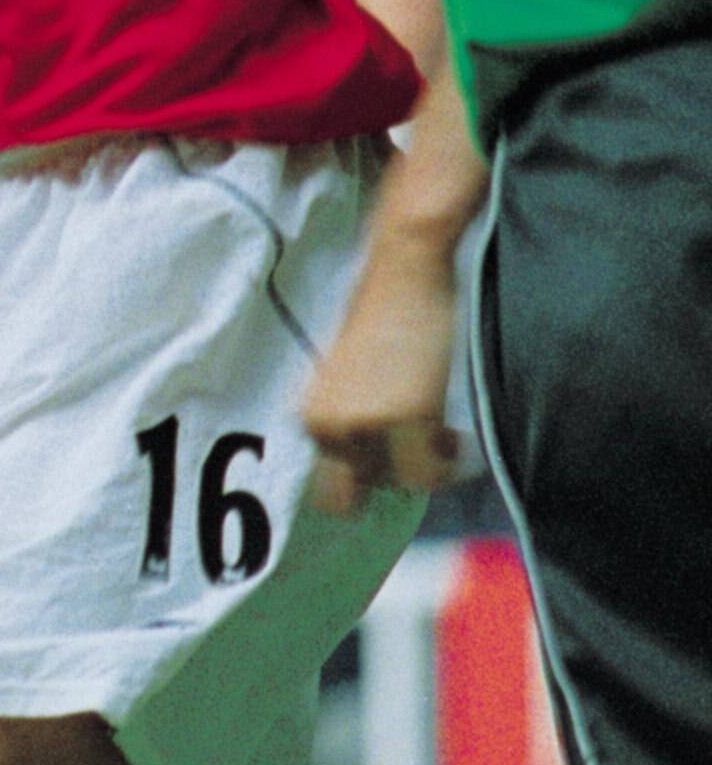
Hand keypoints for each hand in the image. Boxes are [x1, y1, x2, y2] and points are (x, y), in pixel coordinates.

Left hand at [302, 233, 464, 514]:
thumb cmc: (382, 323)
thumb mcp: (348, 380)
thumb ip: (349, 425)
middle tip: (420, 445)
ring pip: (405, 484)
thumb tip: (370, 479)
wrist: (404, 274)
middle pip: (367, 490)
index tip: (389, 464)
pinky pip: (433, 475)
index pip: (331, 490)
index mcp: (312, 417)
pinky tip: (451, 433)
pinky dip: (448, 463)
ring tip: (437, 430)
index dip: (365, 482)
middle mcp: (330, 427)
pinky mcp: (410, 418)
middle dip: (396, 475)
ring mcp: (368, 426)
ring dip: (425, 464)